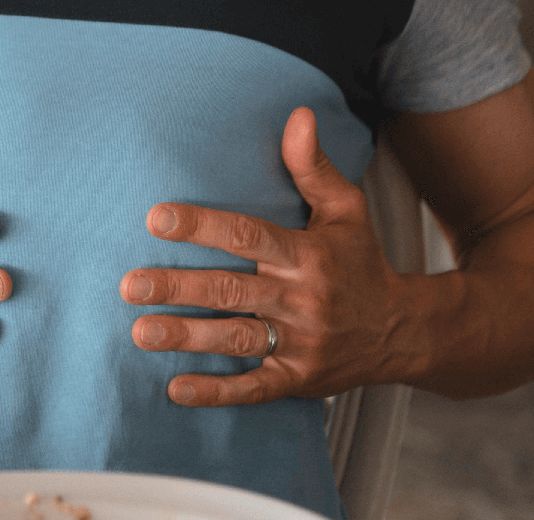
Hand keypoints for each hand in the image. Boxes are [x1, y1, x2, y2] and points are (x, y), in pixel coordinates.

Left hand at [121, 107, 404, 405]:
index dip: (202, 226)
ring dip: (187, 337)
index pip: (248, 235)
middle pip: (232, 290)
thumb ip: (312, 167)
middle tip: (130, 285)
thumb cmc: (361, 264)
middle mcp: (302, 299)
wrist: (404, 331)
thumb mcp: (346, 211)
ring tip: (140, 332)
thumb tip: (295, 114)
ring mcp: (300, 343)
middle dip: (178, 288)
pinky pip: (253, 388)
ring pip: (237, 339)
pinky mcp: (296, 380)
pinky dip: (216, 392)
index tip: (156, 218)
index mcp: (307, 254)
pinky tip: (176, 389)